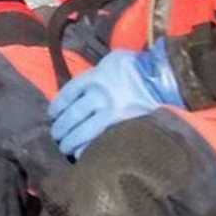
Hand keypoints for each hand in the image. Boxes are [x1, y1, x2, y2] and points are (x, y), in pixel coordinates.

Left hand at [48, 40, 183, 158]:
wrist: (162, 78)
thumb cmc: (136, 66)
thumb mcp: (111, 61)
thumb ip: (95, 73)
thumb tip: (84, 85)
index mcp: (92, 78)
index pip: (65, 95)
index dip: (56, 108)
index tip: (53, 115)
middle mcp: (97, 96)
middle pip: (70, 116)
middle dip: (59, 128)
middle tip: (56, 136)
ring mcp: (110, 113)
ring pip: (81, 131)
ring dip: (69, 141)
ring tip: (64, 147)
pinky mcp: (122, 126)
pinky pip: (99, 141)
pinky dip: (87, 149)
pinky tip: (81, 154)